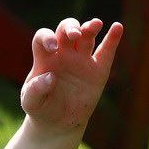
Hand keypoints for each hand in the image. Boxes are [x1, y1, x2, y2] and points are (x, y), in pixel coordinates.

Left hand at [20, 18, 122, 133]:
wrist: (58, 123)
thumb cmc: (41, 108)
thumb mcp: (31, 102)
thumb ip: (35, 90)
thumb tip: (50, 77)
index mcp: (45, 57)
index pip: (43, 36)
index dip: (47, 37)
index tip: (52, 47)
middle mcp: (63, 53)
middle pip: (66, 29)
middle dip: (70, 27)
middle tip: (74, 35)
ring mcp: (81, 60)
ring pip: (86, 36)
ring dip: (90, 27)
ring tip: (95, 24)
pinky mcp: (98, 70)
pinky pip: (106, 51)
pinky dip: (113, 38)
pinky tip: (117, 27)